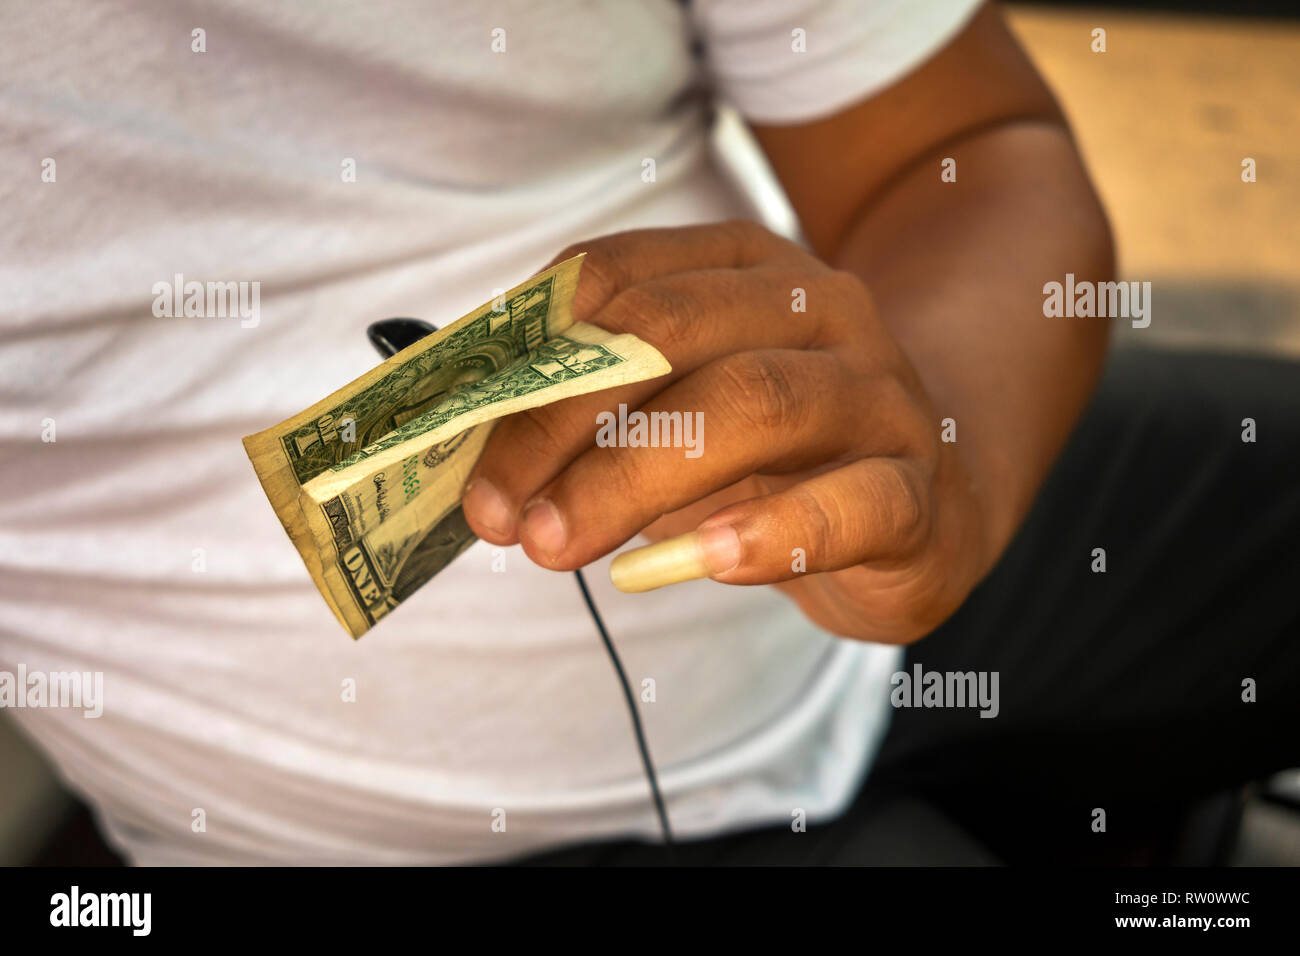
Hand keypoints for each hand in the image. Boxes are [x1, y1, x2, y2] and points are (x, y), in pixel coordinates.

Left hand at [461, 221, 992, 643]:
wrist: (935, 490)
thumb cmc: (776, 451)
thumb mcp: (683, 407)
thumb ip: (595, 413)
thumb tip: (471, 455)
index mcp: (744, 267)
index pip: (617, 281)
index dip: (527, 357)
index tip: (460, 441)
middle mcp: (816, 308)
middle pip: (671, 336)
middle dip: (563, 423)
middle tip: (496, 514)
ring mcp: (875, 393)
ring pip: (754, 405)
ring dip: (634, 477)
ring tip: (556, 543)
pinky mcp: (916, 488)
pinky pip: (854, 501)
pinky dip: (775, 530)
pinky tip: (707, 561)